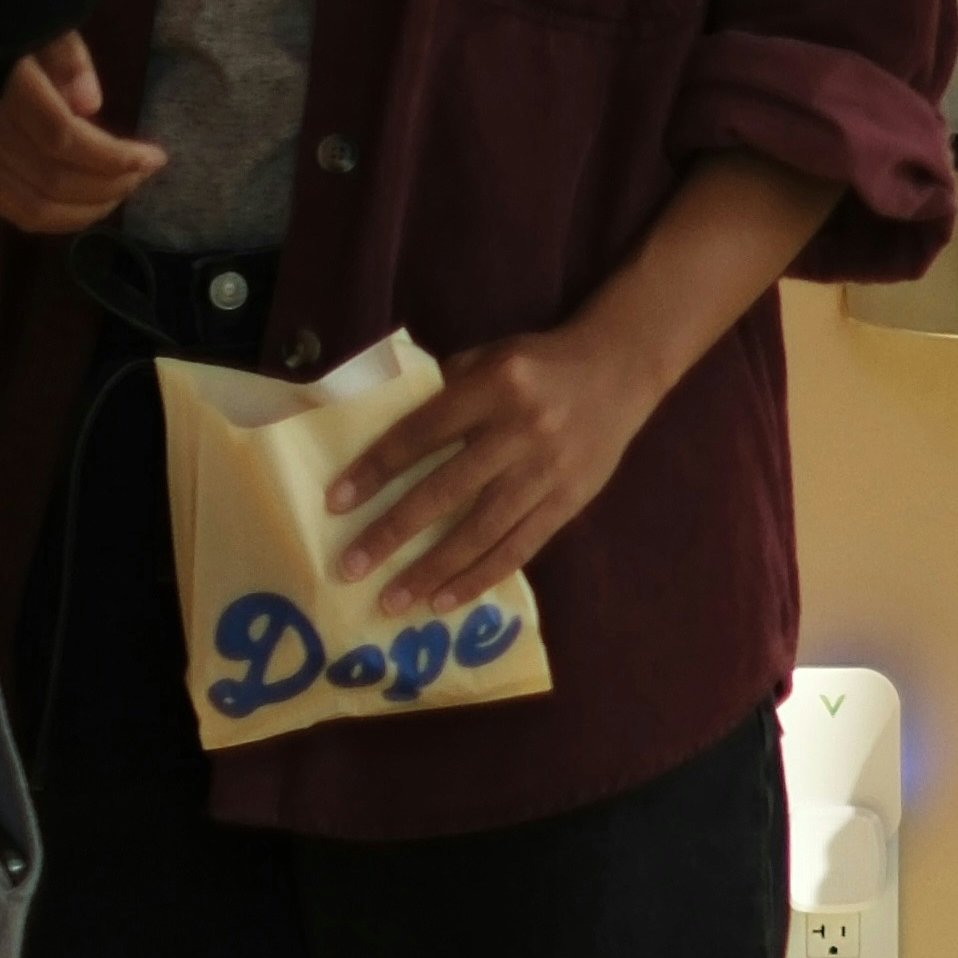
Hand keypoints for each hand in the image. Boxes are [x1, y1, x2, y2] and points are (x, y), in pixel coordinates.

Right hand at [0, 32, 163, 239]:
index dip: (113, 156)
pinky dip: (55, 216)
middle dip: (107, 186)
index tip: (155, 157)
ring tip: (121, 190)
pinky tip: (86, 205)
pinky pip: (9, 208)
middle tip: (142, 174)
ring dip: (85, 210)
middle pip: (49, 180)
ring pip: (29, 206)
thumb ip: (66, 57)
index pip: (60, 137)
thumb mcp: (39, 19)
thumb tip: (90, 106)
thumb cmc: (2, 19)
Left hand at [326, 320, 655, 616]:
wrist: (621, 370)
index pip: (421, 434)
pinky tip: (446, 599)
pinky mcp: (570, 501)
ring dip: (433, 569)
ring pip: (481, 530)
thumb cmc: (540, 364)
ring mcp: (548, 471)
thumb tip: (394, 439)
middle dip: (393, 532)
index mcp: (494, 386)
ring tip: (393, 599)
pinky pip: (520, 547)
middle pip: (445, 490)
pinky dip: (481, 576)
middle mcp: (522, 430)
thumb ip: (446, 391)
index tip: (337, 504)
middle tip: (350, 568)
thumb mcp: (491, 357)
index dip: (376, 470)